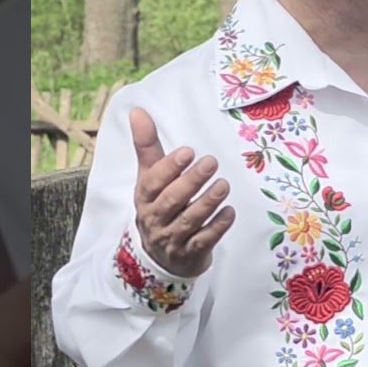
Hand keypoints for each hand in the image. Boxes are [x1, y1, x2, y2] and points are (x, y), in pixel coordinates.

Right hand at [130, 107, 235, 277]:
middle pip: (171, 201)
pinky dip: (217, 227)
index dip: (169, 168)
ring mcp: (172, 239)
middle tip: (211, 163)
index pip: (153, 182)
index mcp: (144, 197)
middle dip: (191, 182)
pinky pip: (203, 241)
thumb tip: (138, 110)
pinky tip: (230, 212)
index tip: (188, 151)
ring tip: (224, 185)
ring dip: (207, 203)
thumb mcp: (149, 176)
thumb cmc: (157, 205)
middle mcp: (155, 219)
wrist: (159, 256)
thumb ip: (147, 145)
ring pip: (189, 221)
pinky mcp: (190, 254)